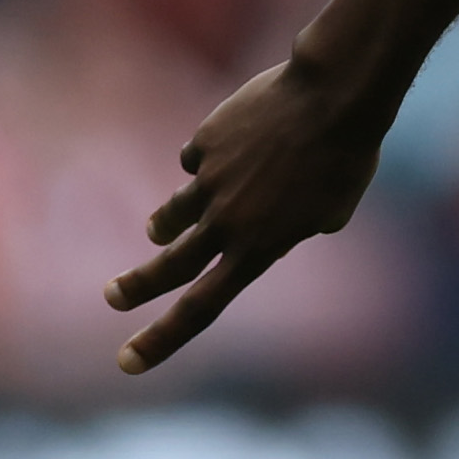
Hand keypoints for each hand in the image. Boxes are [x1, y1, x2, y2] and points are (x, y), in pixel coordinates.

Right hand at [103, 54, 389, 373]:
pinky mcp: (205, 142)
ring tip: (155, 232)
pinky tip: (239, 142)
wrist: (331, 97)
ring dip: (164, 225)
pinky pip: (200, 158)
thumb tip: (260, 223)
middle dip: (136, 287)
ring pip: (175, 213)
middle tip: (112, 297)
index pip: (202, 307)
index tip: (128, 361)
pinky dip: (214, 158)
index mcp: (261, 248)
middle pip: (169, 267)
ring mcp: (211, 181)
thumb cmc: (345, 157)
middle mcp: (228, 221)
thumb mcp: (329, 210)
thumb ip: (291, 228)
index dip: (163, 338)